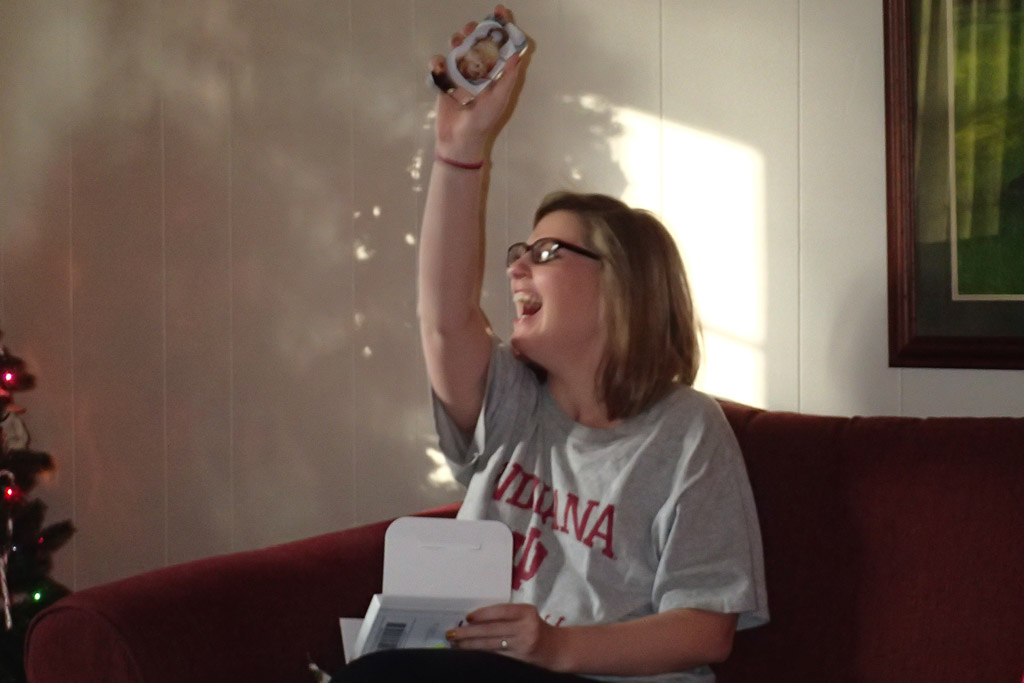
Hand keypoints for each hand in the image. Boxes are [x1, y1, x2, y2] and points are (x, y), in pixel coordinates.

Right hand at [429, 5, 525, 159]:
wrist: (460, 140)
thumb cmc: (483, 121)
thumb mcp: (500, 99)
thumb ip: (507, 77)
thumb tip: (516, 53)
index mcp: (497, 73)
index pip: (501, 44)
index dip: (502, 26)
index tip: (498, 11)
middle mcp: (480, 70)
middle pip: (478, 41)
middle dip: (475, 29)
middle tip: (471, 28)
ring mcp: (461, 74)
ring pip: (459, 47)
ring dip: (457, 39)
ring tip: (457, 40)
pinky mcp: (444, 81)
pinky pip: (439, 64)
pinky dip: (438, 61)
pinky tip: (440, 65)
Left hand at [445, 603, 565, 670]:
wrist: (557, 650)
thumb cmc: (535, 628)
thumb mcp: (526, 616)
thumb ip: (506, 615)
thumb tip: (474, 619)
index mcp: (526, 612)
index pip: (501, 611)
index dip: (483, 615)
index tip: (467, 618)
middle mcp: (526, 628)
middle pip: (492, 631)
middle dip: (469, 633)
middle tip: (451, 634)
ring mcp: (523, 646)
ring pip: (491, 646)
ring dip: (471, 646)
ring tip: (456, 645)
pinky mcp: (520, 662)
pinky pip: (497, 658)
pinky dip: (482, 656)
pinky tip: (471, 655)